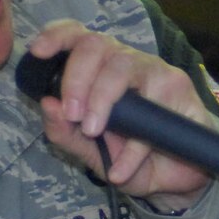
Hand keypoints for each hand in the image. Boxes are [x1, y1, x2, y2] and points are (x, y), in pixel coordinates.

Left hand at [28, 20, 213, 205]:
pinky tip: (122, 168)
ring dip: (101, 98)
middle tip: (72, 114)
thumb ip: (65, 132)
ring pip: (122, 66)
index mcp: (100, 68)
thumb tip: (47, 104)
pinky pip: (152, 106)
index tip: (38, 51)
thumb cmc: (130, 158)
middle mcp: (126, 62)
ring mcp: (155, 71)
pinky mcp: (180, 88)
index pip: (78, 36)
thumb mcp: (90, 151)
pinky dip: (133, 144)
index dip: (57, 36)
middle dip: (76, 77)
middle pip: (96, 44)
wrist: (173, 182)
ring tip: (93, 131)